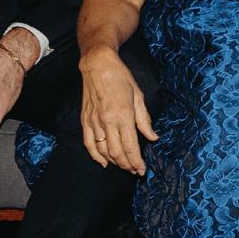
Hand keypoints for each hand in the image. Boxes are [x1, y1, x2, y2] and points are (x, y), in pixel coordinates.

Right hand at [79, 51, 155, 173]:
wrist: (97, 65)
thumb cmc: (121, 78)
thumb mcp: (138, 96)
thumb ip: (144, 120)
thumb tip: (153, 138)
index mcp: (122, 115)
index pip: (130, 147)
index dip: (136, 162)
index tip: (142, 170)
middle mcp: (107, 121)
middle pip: (116, 153)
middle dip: (127, 165)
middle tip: (135, 171)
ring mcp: (94, 122)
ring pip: (102, 151)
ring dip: (114, 162)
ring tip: (124, 167)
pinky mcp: (85, 120)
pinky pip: (88, 143)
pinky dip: (95, 156)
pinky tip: (104, 163)